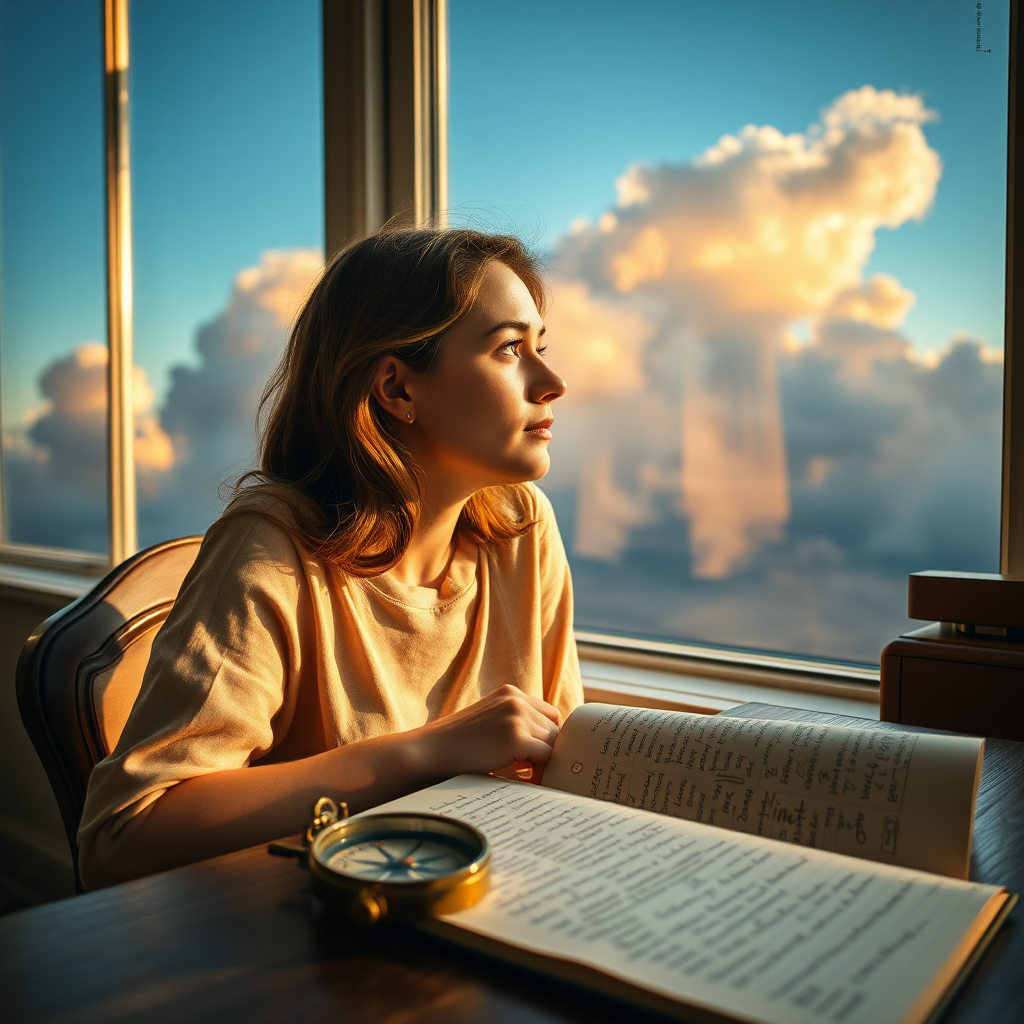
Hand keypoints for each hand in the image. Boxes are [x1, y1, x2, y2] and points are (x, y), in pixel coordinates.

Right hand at [410, 685, 560, 780]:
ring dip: (543, 761)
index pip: (549, 714)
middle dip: (547, 750)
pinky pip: (546, 757)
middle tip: (533, 771)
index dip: (546, 736)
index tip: (537, 756)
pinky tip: (525, 779)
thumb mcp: (488, 721)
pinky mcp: (516, 738)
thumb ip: (513, 723)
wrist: (429, 752)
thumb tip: (546, 746)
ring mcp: (517, 717)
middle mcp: (516, 700)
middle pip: (554, 728)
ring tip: (527, 776)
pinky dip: (540, 772)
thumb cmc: (456, 744)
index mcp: (509, 693)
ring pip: (553, 743)